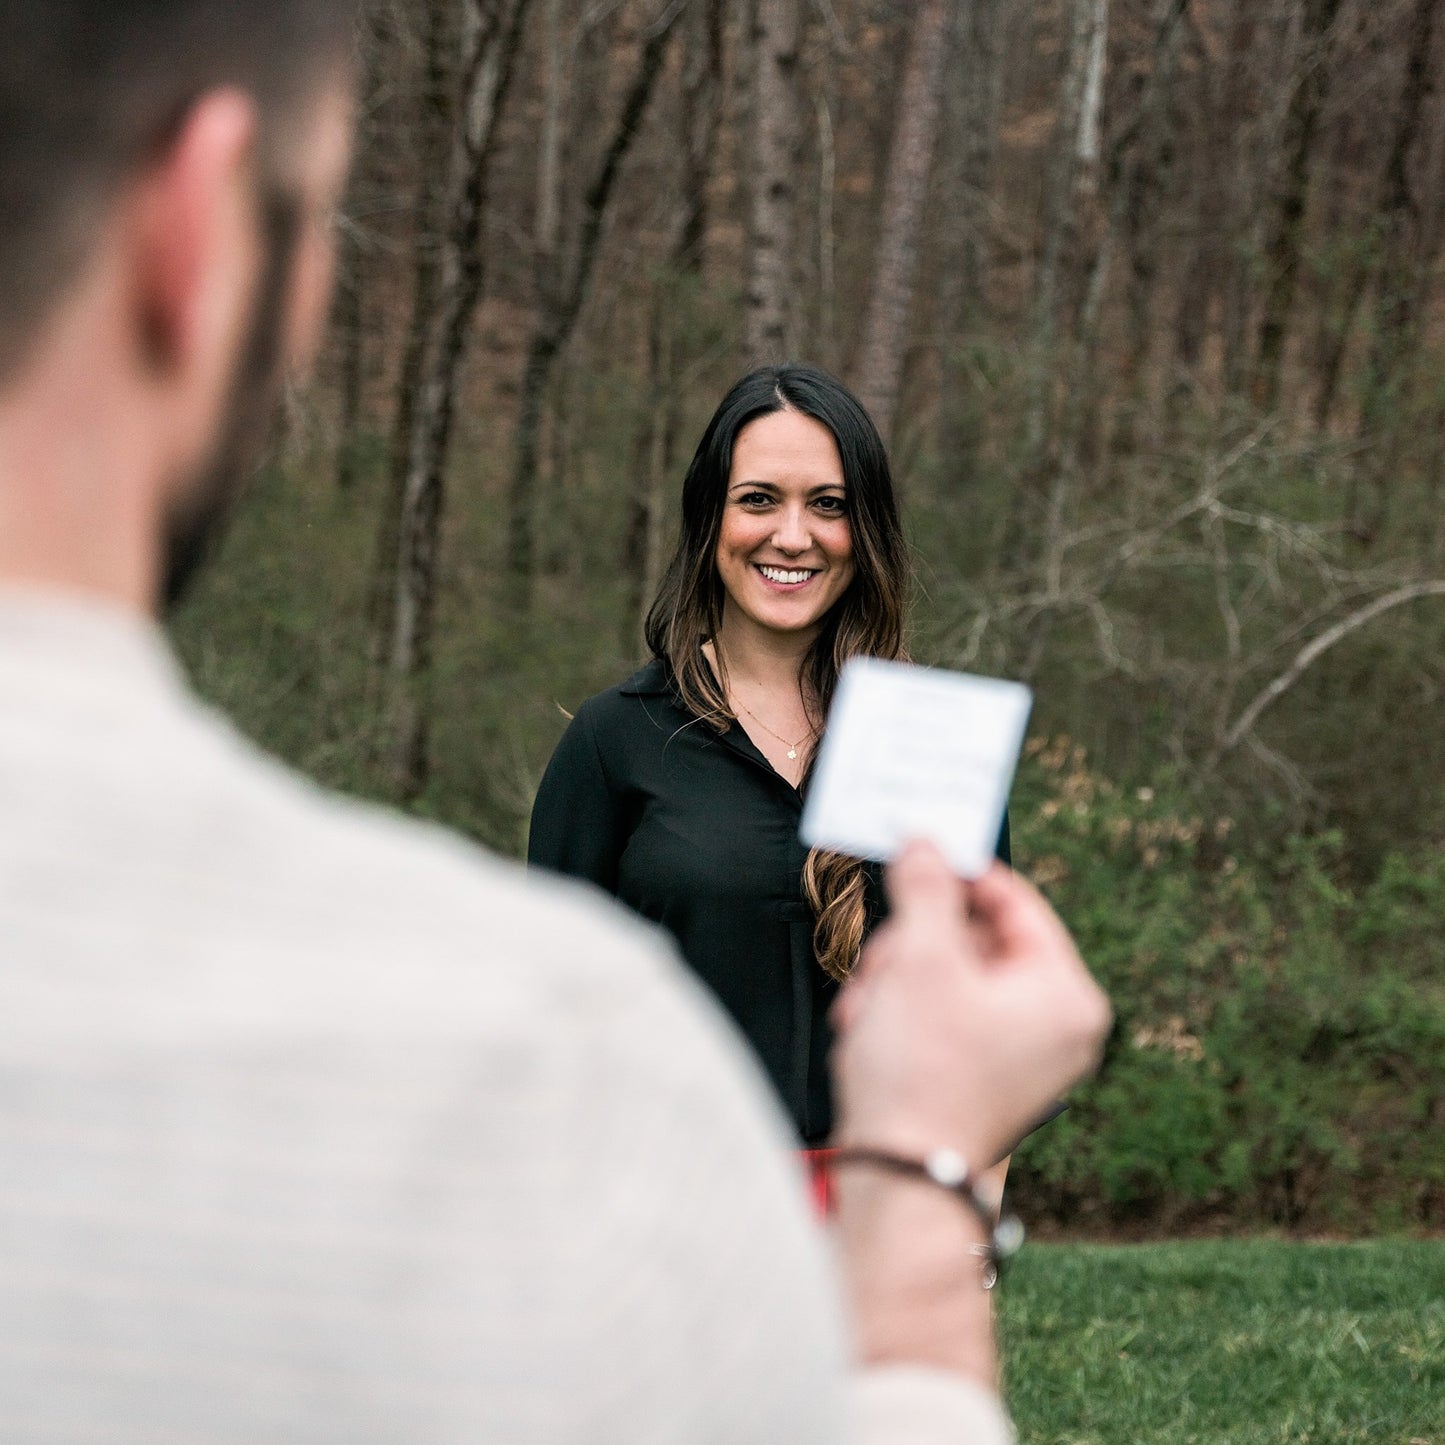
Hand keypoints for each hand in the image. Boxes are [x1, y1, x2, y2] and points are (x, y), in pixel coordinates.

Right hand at [831, 842, 1110, 1169]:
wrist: (896, 1182)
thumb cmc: (922, 1074)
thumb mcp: (921, 958)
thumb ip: (925, 887)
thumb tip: (924, 842)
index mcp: (1066, 996)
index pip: (1017, 904)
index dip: (961, 874)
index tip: (917, 852)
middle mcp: (1057, 1029)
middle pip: (975, 942)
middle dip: (913, 946)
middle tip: (882, 961)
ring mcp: (1021, 1061)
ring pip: (947, 979)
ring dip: (895, 981)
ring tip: (868, 1007)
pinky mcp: (982, 1083)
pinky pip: (941, 1020)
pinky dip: (899, 1016)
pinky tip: (868, 1032)